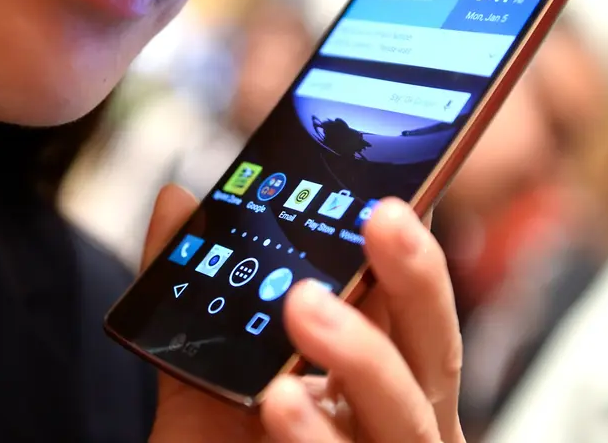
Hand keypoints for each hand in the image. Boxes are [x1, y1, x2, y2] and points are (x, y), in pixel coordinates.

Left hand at [144, 185, 464, 442]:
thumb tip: (176, 202)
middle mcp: (390, 417)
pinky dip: (315, 434)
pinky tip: (280, 402)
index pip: (403, 302)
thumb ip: (193, 286)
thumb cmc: (224, 442)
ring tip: (305, 304)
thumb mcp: (208, 363)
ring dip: (363, 355)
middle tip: (382, 218)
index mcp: (372, 373)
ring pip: (403, 413)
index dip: (408, 247)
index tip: (391, 191)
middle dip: (414, 278)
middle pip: (431, 349)